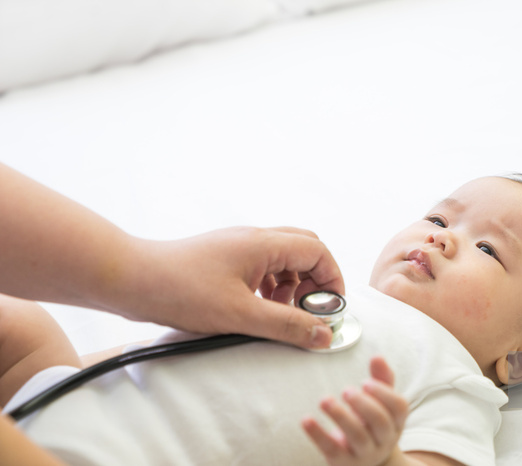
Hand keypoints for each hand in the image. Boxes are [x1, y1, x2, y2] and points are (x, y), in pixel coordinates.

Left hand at [99, 226, 343, 348]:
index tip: (329, 311)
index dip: (332, 281)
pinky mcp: (224, 259)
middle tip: (308, 312)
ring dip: (292, 287)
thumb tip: (323, 334)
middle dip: (315, 282)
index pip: (318, 252)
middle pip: (304, 250)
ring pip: (283, 260)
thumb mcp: (241, 315)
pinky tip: (258, 311)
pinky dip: (271, 289)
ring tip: (280, 316)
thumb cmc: (181, 290)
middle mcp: (255, 239)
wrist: (131, 279)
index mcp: (264, 243)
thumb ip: (286, 325)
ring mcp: (238, 247)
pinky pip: (262, 268)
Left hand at [302, 357, 408, 465]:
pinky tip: (306, 419)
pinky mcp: (344, 462)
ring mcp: (365, 454)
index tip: (365, 382)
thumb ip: (381, 379)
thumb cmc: (371, 423)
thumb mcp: (381, 403)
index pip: (399, 407)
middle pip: (380, 422)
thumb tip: (377, 356)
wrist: (366, 463)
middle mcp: (385, 439)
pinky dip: (318, 434)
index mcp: (396, 421)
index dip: (384, 394)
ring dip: (340, 416)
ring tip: (324, 400)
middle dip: (364, 405)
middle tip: (346, 390)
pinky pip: (331, 449)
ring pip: (357, 436)